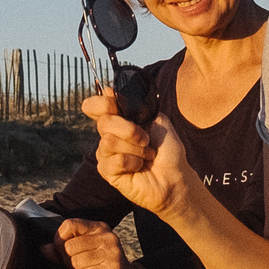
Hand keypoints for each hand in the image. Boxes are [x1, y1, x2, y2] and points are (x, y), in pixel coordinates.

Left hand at [57, 218, 155, 268]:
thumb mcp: (83, 255)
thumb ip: (62, 251)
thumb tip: (45, 248)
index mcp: (99, 228)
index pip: (69, 225)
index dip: (59, 240)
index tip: (63, 252)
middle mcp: (107, 237)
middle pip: (69, 246)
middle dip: (67, 261)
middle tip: (77, 267)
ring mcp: (112, 253)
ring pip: (75, 262)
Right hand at [81, 89, 200, 220]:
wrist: (176, 177)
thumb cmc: (168, 150)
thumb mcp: (158, 120)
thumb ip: (137, 105)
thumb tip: (109, 91)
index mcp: (118, 120)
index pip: (93, 106)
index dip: (101, 103)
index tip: (116, 105)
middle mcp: (109, 135)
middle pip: (103, 122)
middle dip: (129, 130)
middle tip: (146, 139)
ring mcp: (106, 154)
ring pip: (109, 142)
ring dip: (135, 149)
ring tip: (146, 156)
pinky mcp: (108, 172)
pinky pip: (115, 160)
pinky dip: (133, 162)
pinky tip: (139, 168)